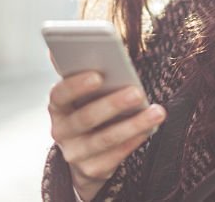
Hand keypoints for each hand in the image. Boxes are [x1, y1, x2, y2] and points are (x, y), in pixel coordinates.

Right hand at [48, 70, 166, 200]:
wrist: (84, 154)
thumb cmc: (89, 109)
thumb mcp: (83, 94)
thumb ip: (82, 72)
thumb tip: (71, 45)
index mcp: (57, 107)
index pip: (59, 95)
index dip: (76, 85)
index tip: (98, 75)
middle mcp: (61, 132)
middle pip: (85, 118)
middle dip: (112, 104)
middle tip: (137, 92)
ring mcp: (75, 153)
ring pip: (105, 139)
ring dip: (133, 124)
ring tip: (157, 112)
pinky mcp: (92, 169)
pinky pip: (116, 155)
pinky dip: (135, 140)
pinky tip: (150, 128)